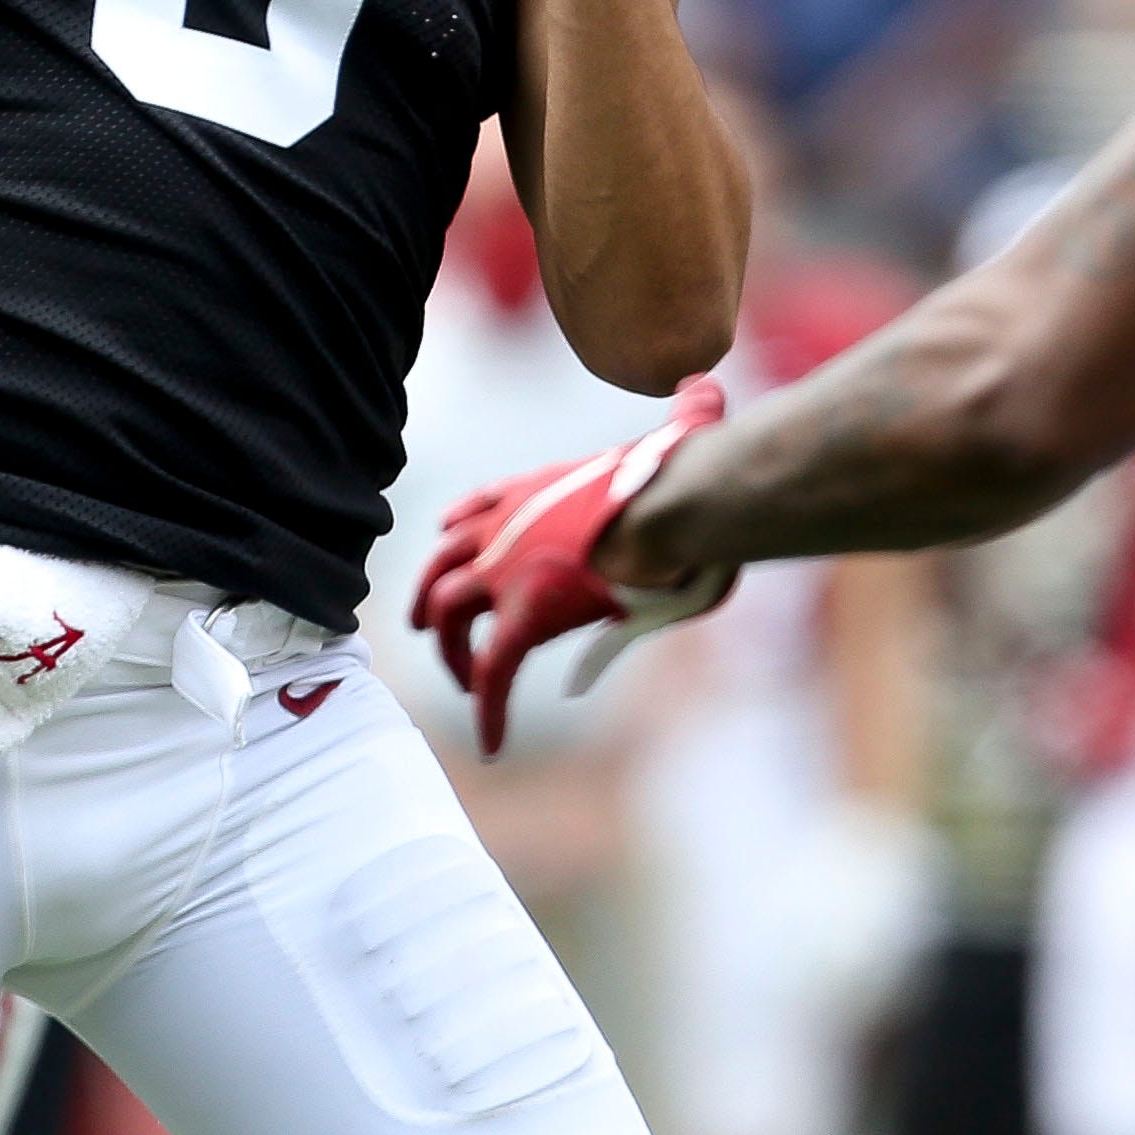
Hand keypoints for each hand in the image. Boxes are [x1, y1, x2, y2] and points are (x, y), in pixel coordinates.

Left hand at [409, 375, 734, 755]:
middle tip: (427, 623)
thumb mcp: (682, 442)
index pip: (479, 505)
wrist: (678, 504)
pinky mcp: (525, 617)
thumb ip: (686, 419)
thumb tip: (707, 390)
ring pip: (449, 616)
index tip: (451, 538)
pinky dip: (489, 711)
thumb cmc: (696, 477)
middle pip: (444, 561)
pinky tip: (494, 744)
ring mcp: (508, 570)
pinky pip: (491, 674)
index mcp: (542, 487)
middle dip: (431, 592)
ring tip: (464, 686)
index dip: (461, 526)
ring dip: (451, 652)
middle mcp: (508, 525)